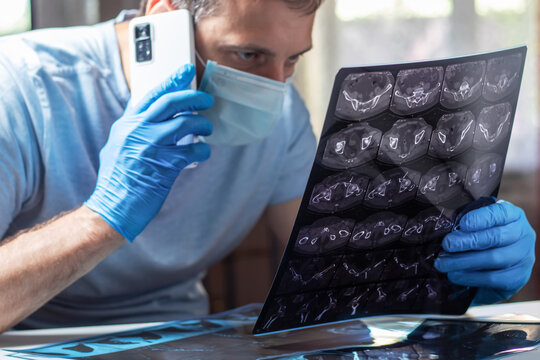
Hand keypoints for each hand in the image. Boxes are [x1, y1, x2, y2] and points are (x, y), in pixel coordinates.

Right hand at [85, 64, 212, 241]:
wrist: (112, 208)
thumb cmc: (117, 181)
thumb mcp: (118, 147)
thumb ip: (135, 132)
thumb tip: (157, 122)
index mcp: (126, 125)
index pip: (151, 95)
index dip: (171, 81)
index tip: (186, 71)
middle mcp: (137, 131)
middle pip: (170, 102)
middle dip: (193, 97)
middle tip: (206, 98)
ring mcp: (151, 146)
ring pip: (185, 123)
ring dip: (202, 123)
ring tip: (207, 128)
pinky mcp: (165, 165)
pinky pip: (192, 150)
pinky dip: (202, 149)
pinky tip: (203, 152)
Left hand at [434, 200, 535, 304]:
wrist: (493, 267)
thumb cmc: (480, 237)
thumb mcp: (476, 225)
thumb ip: (467, 224)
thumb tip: (446, 226)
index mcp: (513, 215)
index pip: (500, 213)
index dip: (481, 218)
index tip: (462, 224)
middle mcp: (524, 234)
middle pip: (496, 237)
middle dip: (468, 241)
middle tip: (446, 244)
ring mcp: (524, 257)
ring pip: (494, 259)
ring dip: (464, 261)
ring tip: (443, 263)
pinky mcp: (519, 277)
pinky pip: (494, 278)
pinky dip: (471, 277)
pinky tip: (455, 275)